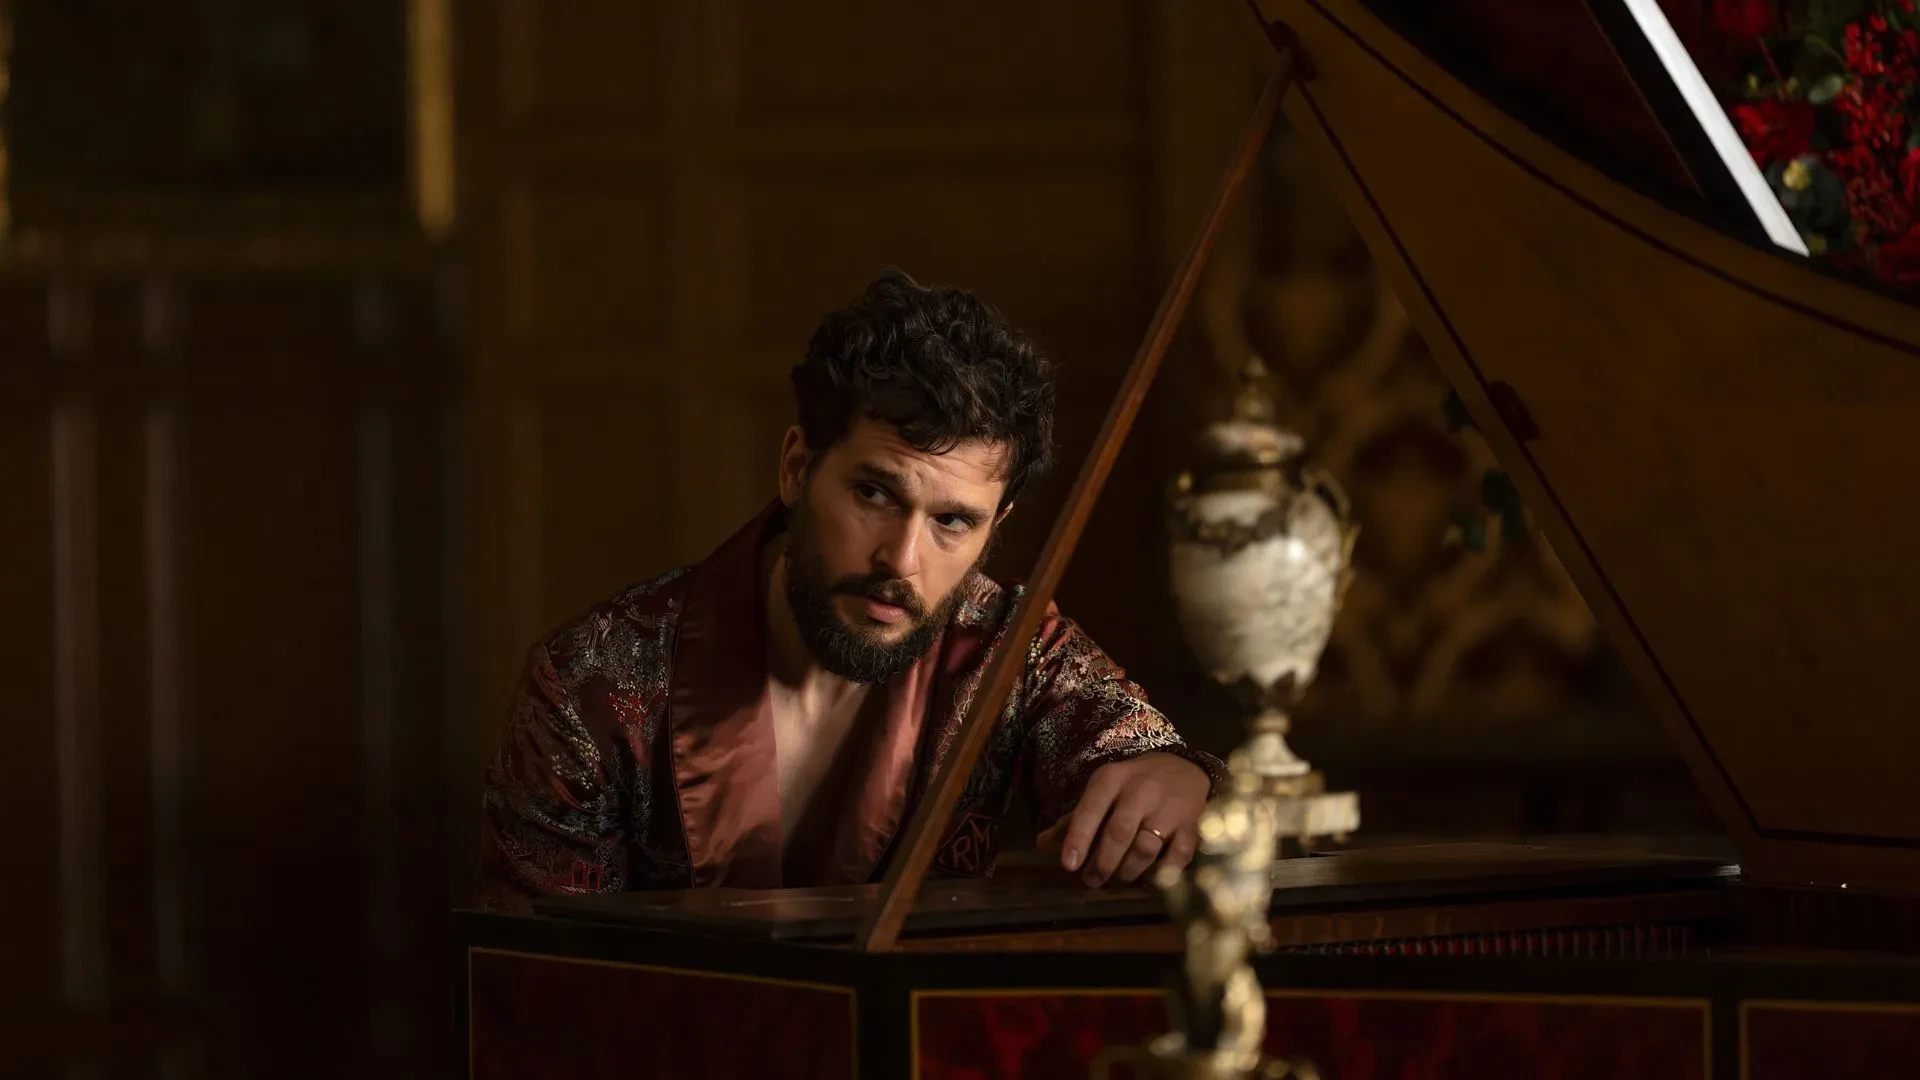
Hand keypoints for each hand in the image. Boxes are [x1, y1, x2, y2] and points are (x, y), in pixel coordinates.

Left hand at [1035, 752, 1208, 887]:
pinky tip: (1150, 879)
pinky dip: (1162, 873)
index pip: (1091, 808)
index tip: (1068, 865)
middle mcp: (1141, 790)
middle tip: (1092, 881)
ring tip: (1118, 879)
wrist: (1184, 767)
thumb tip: (1042, 844)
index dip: (1078, 838)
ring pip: (1145, 848)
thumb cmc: (1134, 783)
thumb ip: (1075, 818)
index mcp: (1112, 778)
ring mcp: (1169, 808)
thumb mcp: (1103, 789)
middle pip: (1118, 833)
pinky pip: (1177, 857)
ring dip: (1128, 870)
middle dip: (1103, 863)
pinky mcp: (1192, 825)